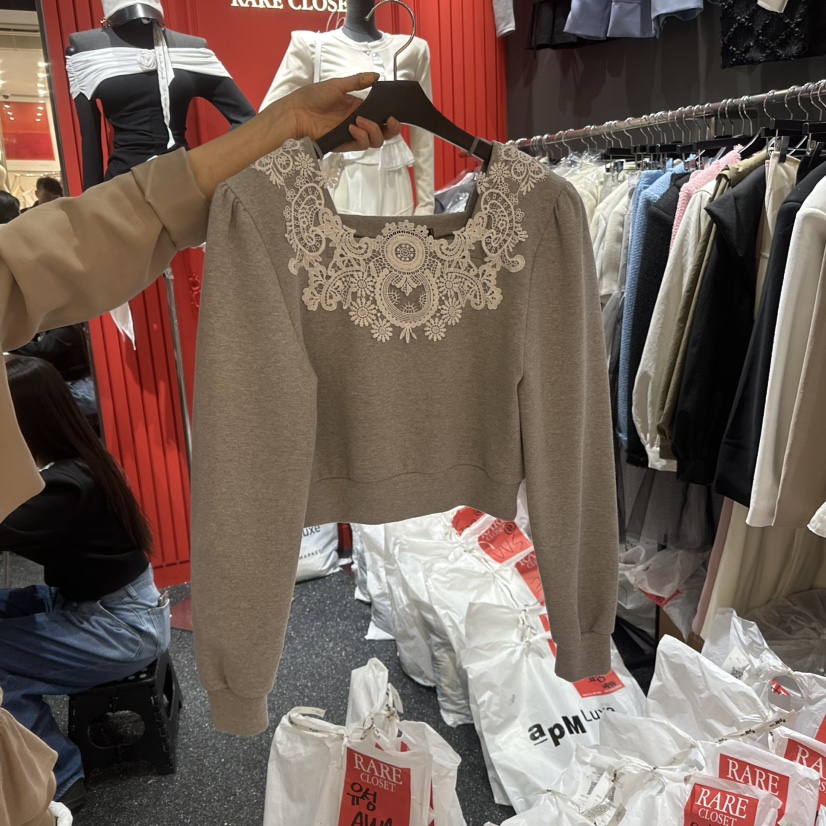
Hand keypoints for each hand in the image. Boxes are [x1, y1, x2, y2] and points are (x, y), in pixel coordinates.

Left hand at [279, 73, 401, 151]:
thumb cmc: (313, 96)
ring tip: (360, 121)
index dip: (391, 116)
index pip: (381, 115)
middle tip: (390, 120)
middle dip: (391, 129)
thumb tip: (377, 76)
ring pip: (375, 141)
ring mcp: (352, 135)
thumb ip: (357, 82)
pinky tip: (353, 128)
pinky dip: (361, 138)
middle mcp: (359, 122)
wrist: (295, 112)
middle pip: (383, 132)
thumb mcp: (337, 85)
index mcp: (358, 107)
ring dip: (373, 131)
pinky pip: (360, 146)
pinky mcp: (344, 145)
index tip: (395, 112)